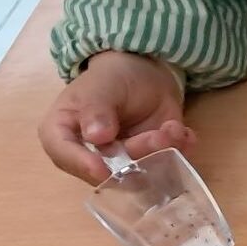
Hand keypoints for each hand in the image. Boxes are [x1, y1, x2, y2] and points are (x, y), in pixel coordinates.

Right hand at [38, 51, 190, 184]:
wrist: (146, 74)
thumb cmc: (111, 78)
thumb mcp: (101, 86)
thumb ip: (96, 109)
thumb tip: (96, 137)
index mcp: (63, 134)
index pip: (63, 156)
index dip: (82, 165)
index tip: (103, 168)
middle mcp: (90, 155)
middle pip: (108, 171)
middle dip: (137, 154)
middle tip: (159, 136)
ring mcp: (122, 163)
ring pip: (140, 172)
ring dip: (161, 151)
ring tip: (173, 128)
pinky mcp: (150, 162)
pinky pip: (168, 166)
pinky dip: (179, 150)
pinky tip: (183, 132)